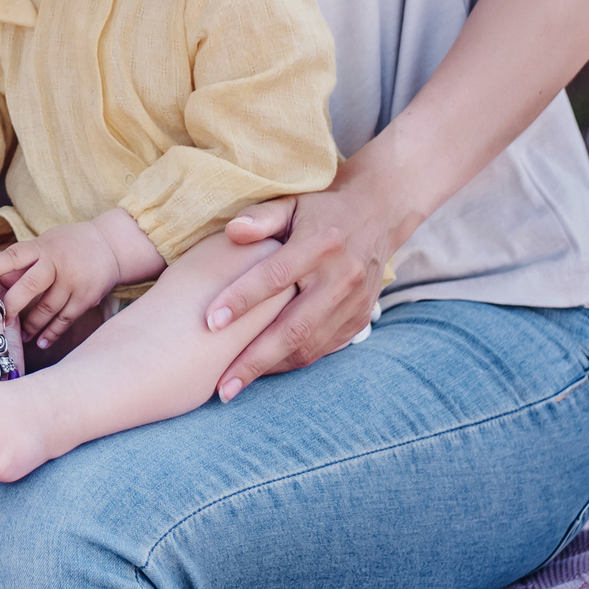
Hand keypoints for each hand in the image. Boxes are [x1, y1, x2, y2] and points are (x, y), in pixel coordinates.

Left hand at [0, 218, 122, 350]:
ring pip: (47, 309)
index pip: (14, 256)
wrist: (110, 245)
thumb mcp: (45, 244)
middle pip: (30, 287)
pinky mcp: (86, 298)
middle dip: (11, 306)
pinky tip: (41, 342)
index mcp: (41, 248)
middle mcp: (57, 264)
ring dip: (31, 325)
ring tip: (20, 336)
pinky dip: (52, 333)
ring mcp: (73, 282)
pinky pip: (65, 319)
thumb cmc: (68, 245)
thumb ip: (23, 263)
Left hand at [204, 185, 392, 402]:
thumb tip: (233, 232)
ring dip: (271, 369)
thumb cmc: (320, 209)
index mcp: (321, 243)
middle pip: (294, 327)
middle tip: (221, 386)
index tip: (210, 322)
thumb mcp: (292, 202)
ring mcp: (354, 303)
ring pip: (309, 346)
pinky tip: (263, 370)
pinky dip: (291, 362)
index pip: (277, 276)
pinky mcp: (359, 319)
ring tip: (234, 386)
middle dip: (255, 360)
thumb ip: (261, 217)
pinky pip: (322, 349)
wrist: (378, 215)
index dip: (243, 299)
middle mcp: (341, 278)